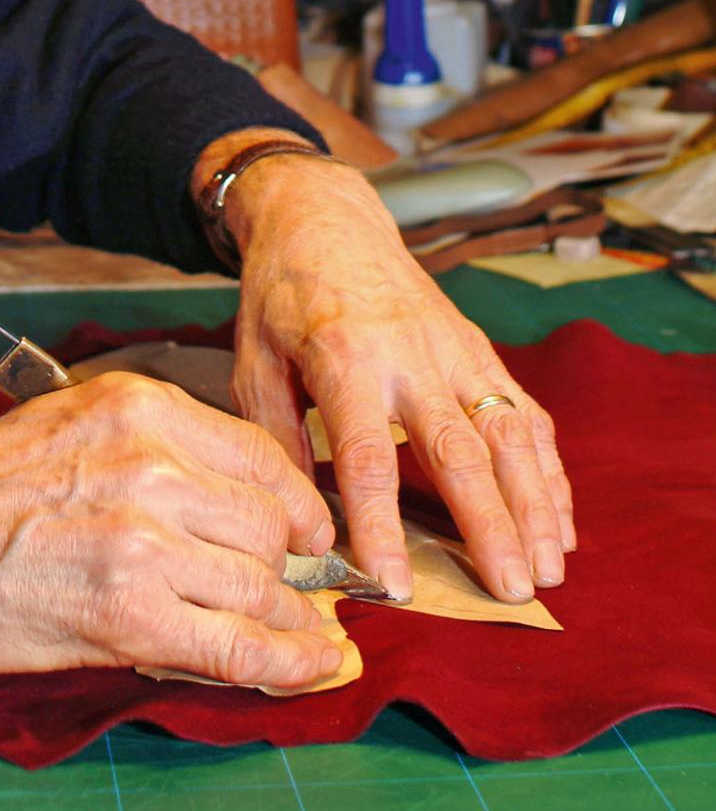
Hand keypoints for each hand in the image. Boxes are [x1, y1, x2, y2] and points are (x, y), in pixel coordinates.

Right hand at [0, 371, 343, 705]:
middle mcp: (148, 463)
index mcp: (135, 408)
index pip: (260, 455)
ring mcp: (141, 540)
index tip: (304, 534)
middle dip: (285, 565)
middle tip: (281, 590)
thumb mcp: (71, 427)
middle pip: (270, 523)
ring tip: (304, 637)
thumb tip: (243, 504)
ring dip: (288, 620)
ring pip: (262, 587)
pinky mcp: (127, 614)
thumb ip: (157, 452)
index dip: (293, 505)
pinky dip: (287, 665)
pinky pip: (239, 647)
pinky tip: (314, 668)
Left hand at [219, 150, 574, 605]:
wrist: (325, 217)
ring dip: (534, 504)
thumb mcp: (252, 358)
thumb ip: (274, 436)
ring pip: (508, 432)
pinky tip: (558, 521)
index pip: (368, 456)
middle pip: (459, 450)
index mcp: (345, 357)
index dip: (382, 525)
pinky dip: (548, 469)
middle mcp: (410, 353)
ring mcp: (455, 348)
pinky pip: (524, 411)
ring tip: (547, 571)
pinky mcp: (478, 346)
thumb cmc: (282, 295)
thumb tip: (303, 520)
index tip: (393, 585)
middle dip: (489, 526)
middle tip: (510, 593)